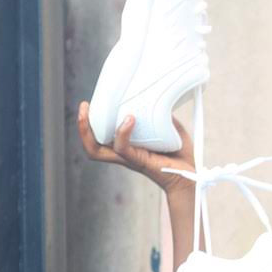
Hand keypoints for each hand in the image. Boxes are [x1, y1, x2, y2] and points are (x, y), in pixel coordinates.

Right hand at [77, 101, 195, 195]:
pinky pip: (123, 148)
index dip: (91, 121)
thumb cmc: (179, 154)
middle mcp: (124, 153)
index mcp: (127, 146)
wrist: (190, 176)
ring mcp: (129, 158)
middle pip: (92, 146)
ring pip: (96, 150)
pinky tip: (129, 119)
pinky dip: (122, 133)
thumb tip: (159, 95)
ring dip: (87, 131)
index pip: (101, 136)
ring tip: (89, 111)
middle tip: (83, 106)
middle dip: (82, 126)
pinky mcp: (139, 162)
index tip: (92, 102)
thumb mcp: (170, 127)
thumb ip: (161, 113)